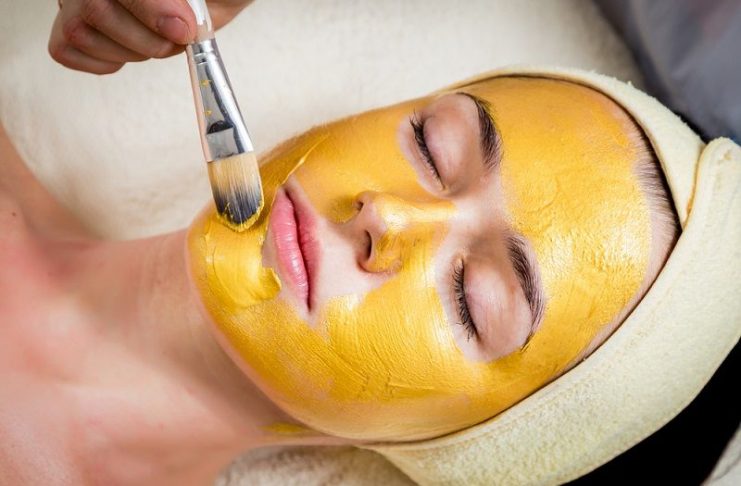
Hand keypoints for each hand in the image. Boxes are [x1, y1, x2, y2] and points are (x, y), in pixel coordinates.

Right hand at [48, 0, 252, 74]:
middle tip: (179, 37)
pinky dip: (106, 60)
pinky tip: (133, 47)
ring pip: (79, 33)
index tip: (184, 30)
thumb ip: (192, 2)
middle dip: (148, 38)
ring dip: (132, 50)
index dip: (152, 11)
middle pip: (95, 10)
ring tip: (158, 40)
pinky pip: (67, 50)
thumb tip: (176, 21)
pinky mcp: (70, 26)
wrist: (208, 0)